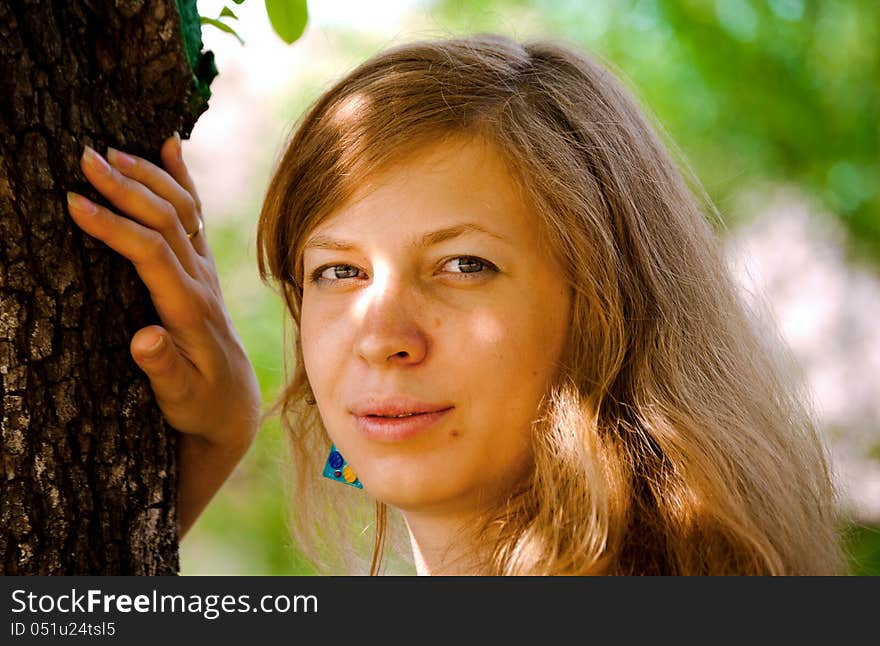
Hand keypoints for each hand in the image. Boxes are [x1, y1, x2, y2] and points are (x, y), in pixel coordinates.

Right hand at [66, 135, 261, 449]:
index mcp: (190, 310)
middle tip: (84, 157)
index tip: (75, 203)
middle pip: (168, 222)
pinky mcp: (202, 268)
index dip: (115, 227)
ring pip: (183, 211)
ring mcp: (204, 271)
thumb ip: (164, 369)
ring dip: (149, 176)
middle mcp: (201, 282)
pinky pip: (195, 215)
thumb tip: (144, 339)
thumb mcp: (179, 397)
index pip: (152, 255)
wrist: (233, 402)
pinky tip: (170, 145)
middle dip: (127, 187)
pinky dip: (182, 179)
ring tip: (111, 149)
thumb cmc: (200, 403)